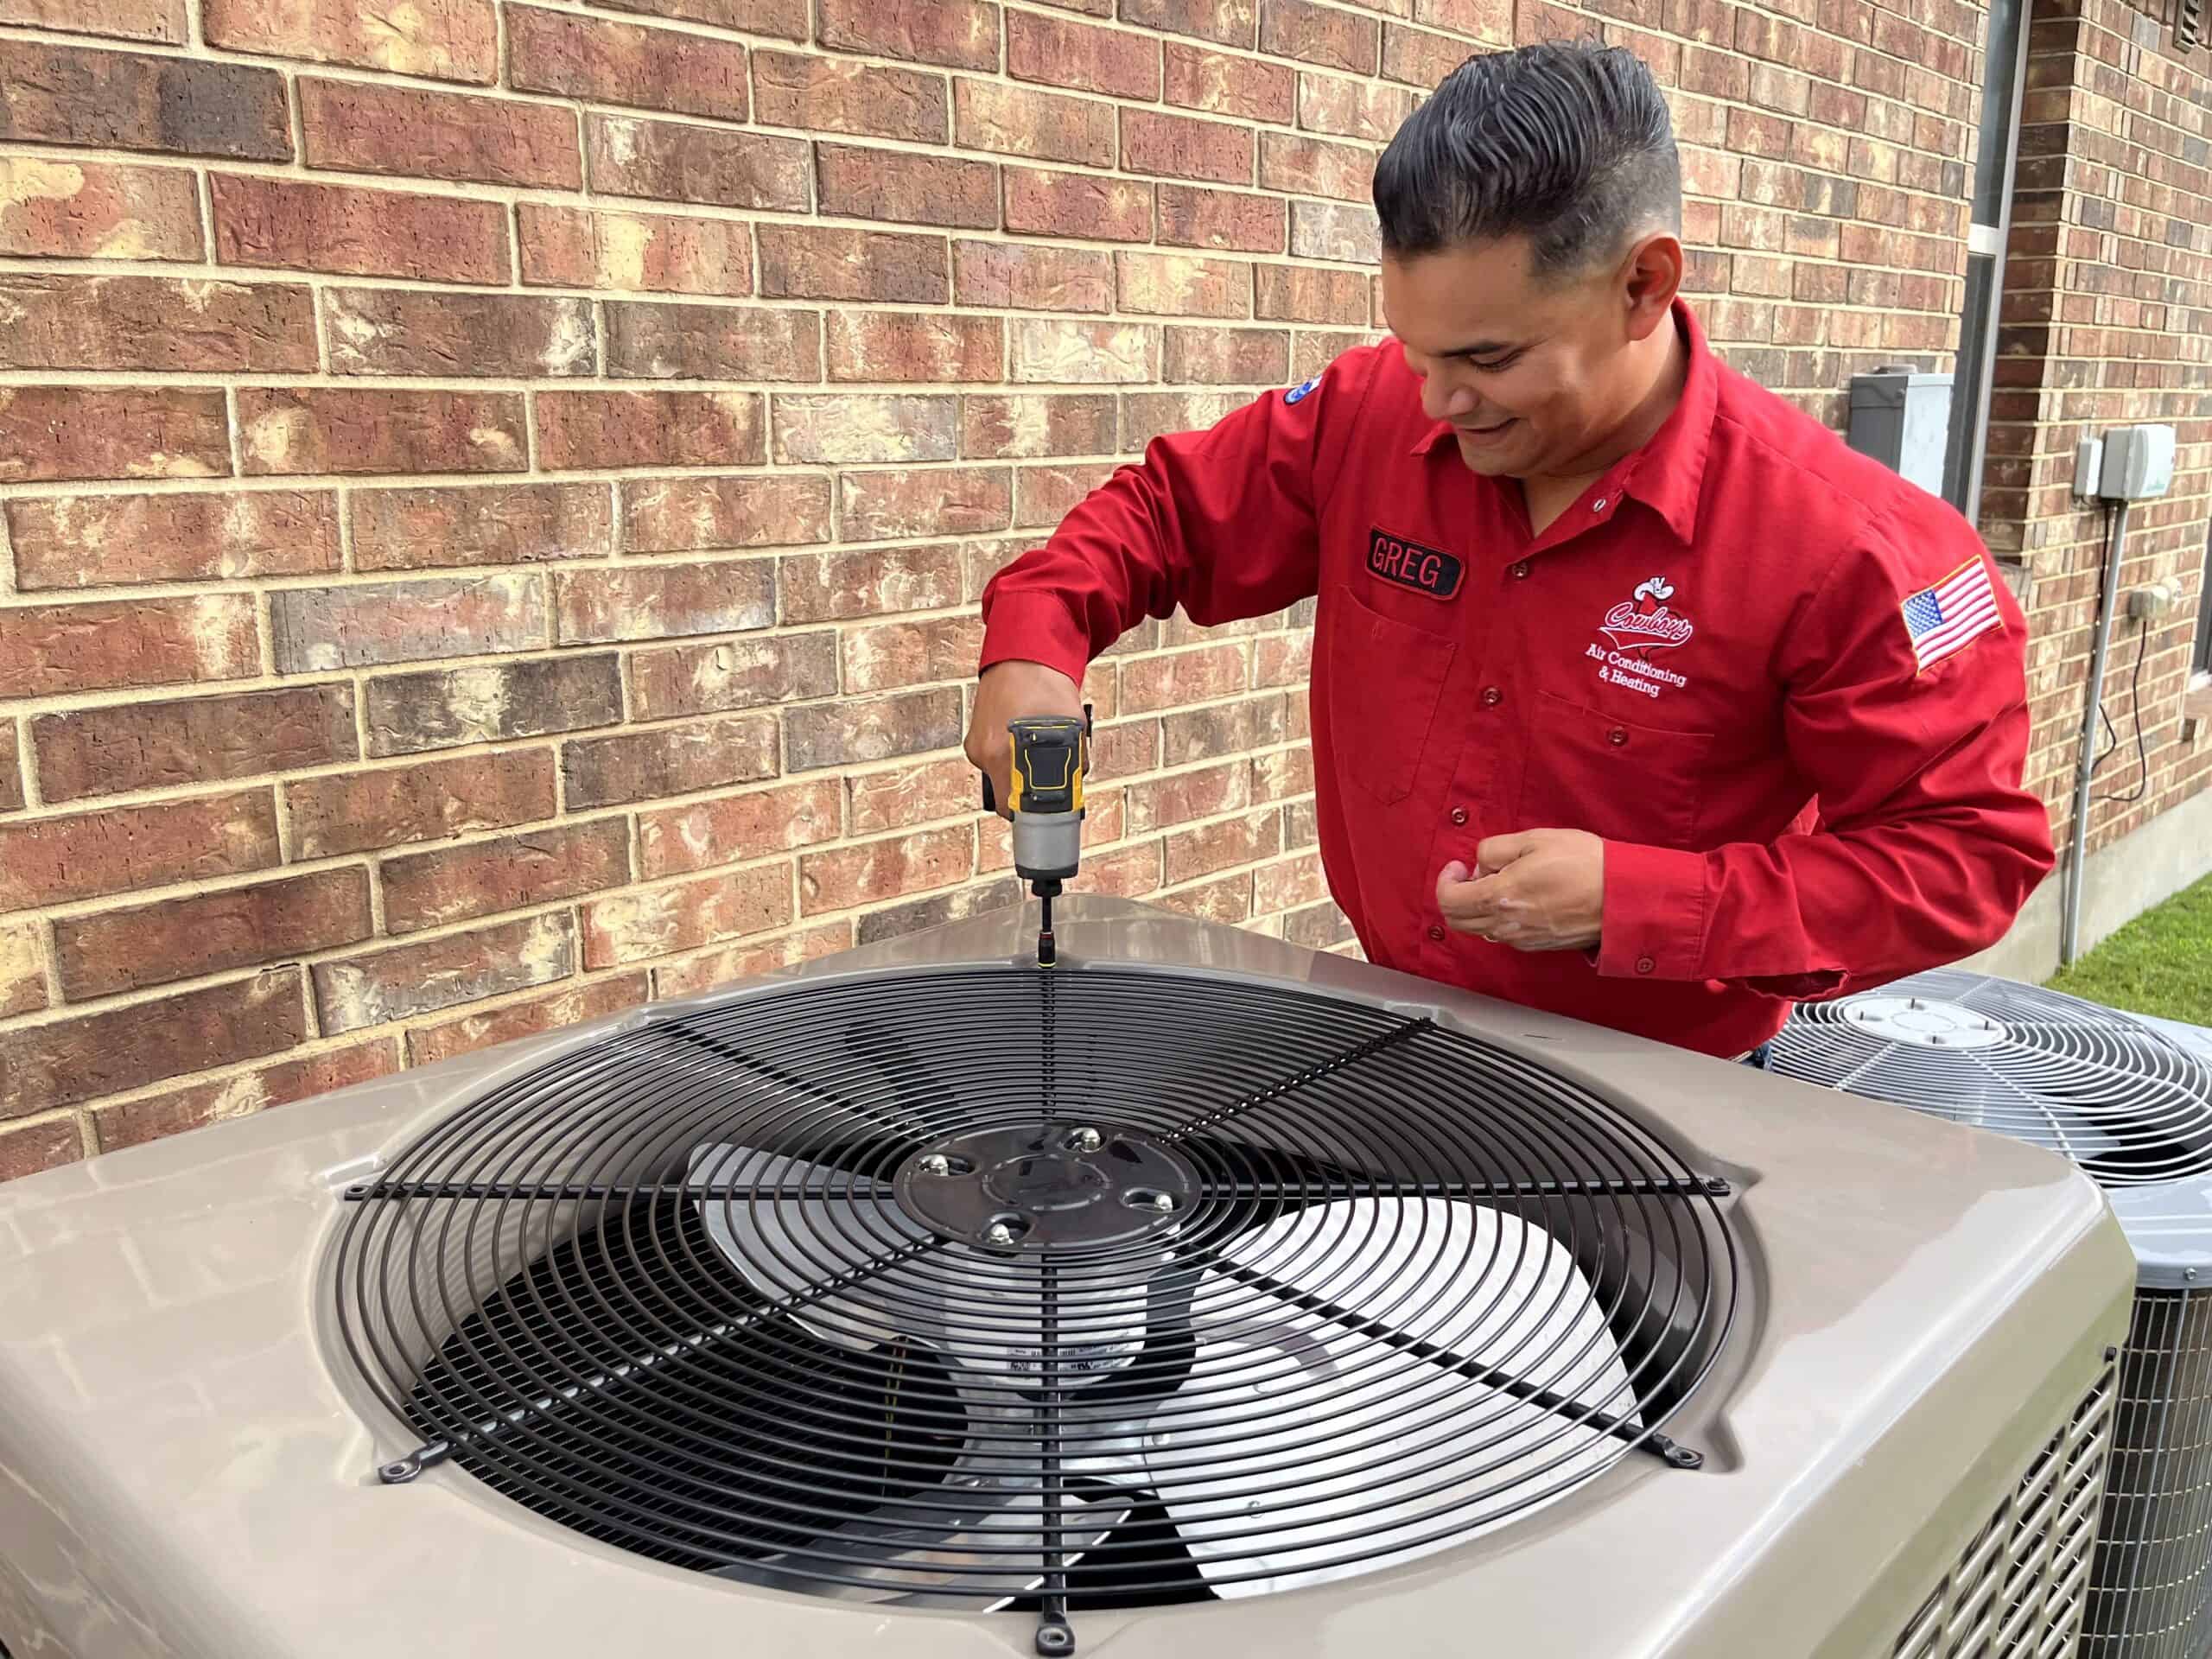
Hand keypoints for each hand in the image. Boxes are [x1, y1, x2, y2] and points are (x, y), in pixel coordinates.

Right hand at [965, 660, 1081, 817]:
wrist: (1020, 657)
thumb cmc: (1045, 685)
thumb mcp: (1073, 725)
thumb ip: (1076, 760)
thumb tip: (1076, 784)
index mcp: (1005, 753)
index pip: (1012, 808)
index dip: (1031, 814)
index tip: (1045, 813)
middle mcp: (985, 753)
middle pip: (1006, 796)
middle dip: (1027, 795)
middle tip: (1047, 784)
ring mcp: (977, 746)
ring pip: (1000, 779)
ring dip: (1018, 775)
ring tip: (1035, 754)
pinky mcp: (974, 739)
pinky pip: (994, 762)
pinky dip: (1008, 758)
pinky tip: (1021, 742)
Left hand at [1435, 830, 1604, 951]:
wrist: (1624, 897)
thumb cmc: (1585, 864)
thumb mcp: (1534, 839)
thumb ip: (1495, 850)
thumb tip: (1480, 864)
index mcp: (1500, 897)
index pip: (1449, 901)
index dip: (1446, 881)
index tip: (1457, 866)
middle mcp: (1506, 925)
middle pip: (1458, 921)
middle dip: (1456, 895)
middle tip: (1473, 873)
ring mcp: (1522, 939)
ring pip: (1480, 930)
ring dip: (1478, 907)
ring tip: (1501, 882)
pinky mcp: (1538, 944)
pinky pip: (1504, 935)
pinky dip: (1499, 917)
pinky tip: (1519, 898)